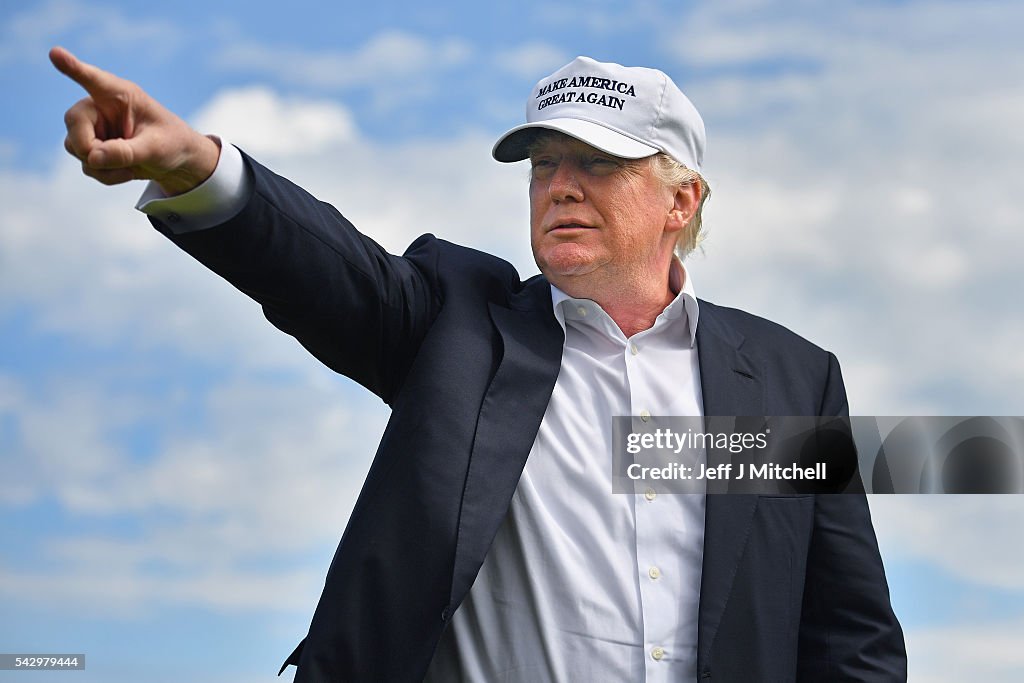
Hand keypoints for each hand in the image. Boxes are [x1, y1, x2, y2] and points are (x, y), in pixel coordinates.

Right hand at [50, 46, 219, 194]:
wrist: (178, 160)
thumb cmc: (172, 143)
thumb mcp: (156, 148)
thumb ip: (126, 152)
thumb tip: (92, 158)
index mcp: (120, 95)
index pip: (93, 79)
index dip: (72, 67)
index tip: (55, 53)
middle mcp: (101, 107)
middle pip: (73, 122)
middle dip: (89, 147)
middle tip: (112, 160)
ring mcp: (95, 128)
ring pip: (76, 147)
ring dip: (101, 165)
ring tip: (131, 166)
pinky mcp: (94, 148)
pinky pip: (87, 165)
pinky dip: (105, 174)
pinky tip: (126, 172)